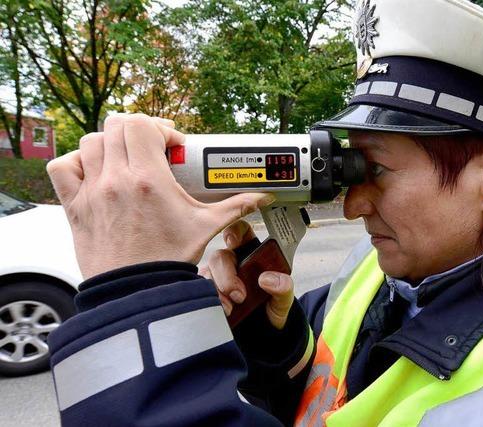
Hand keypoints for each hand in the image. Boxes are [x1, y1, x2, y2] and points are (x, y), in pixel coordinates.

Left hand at [47, 113, 274, 278]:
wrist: (137, 292)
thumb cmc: (169, 260)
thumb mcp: (206, 227)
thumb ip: (235, 206)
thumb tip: (261, 197)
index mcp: (148, 179)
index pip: (143, 125)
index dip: (160, 128)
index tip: (173, 148)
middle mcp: (116, 180)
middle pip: (116, 125)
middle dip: (138, 131)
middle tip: (152, 149)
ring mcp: (92, 192)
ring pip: (90, 141)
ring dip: (110, 144)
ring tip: (126, 160)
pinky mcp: (75, 207)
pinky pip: (61, 168)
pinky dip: (75, 162)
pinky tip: (94, 172)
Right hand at [200, 220, 293, 329]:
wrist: (265, 333)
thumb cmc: (273, 308)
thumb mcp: (285, 297)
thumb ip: (284, 286)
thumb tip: (266, 279)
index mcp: (252, 253)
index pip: (241, 232)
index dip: (234, 231)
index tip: (233, 242)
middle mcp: (232, 263)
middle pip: (220, 256)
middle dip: (226, 274)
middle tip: (240, 295)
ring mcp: (218, 279)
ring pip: (207, 274)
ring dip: (217, 290)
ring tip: (231, 308)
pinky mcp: (208, 295)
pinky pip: (200, 291)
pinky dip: (210, 300)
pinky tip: (222, 311)